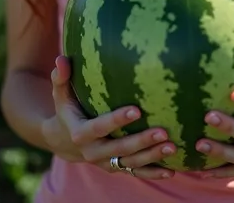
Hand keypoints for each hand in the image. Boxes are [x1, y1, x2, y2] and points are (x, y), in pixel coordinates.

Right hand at [41, 55, 176, 178]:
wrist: (63, 140)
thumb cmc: (67, 108)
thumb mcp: (61, 94)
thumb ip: (61, 77)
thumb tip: (61, 60)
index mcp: (80, 133)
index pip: (100, 127)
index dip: (117, 120)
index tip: (137, 110)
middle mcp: (92, 151)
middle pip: (119, 149)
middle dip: (141, 142)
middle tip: (163, 132)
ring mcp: (105, 162)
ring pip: (130, 163)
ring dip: (152, 157)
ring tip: (173, 146)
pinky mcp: (115, 168)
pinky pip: (135, 173)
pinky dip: (153, 172)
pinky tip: (172, 170)